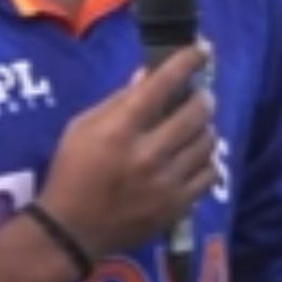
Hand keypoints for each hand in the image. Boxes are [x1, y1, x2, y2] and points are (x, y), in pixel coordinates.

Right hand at [34, 42, 216, 260]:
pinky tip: (194, 157)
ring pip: (208, 141)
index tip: (203, 49)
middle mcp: (147, 153)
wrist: (70, 232)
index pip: (163, 83)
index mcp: (120, 129)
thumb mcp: (82, 128)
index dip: (188, 60)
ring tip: (193, 128)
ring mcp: (166, 181)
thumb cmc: (72, 173)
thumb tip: (149, 74)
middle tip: (199, 95)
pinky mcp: (177, 205)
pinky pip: (211, 172)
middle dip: (203, 97)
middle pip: (197, 111)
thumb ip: (118, 100)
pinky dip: (206, 160)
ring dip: (205, 128)